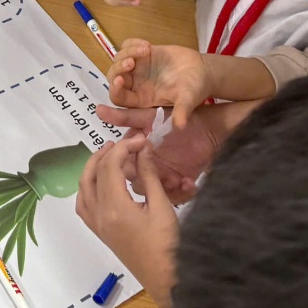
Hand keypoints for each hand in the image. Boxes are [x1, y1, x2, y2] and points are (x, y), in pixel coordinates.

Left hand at [76, 134, 177, 307]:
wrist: (165, 280)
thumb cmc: (168, 245)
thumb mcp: (162, 207)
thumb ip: (149, 176)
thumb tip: (143, 149)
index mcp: (115, 207)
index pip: (111, 166)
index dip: (125, 148)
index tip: (142, 140)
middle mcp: (99, 214)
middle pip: (94, 173)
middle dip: (106, 154)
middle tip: (124, 144)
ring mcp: (97, 224)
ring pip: (83, 187)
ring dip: (93, 167)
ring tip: (110, 156)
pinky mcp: (100, 232)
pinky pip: (83, 204)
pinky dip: (87, 187)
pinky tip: (100, 182)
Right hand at [95, 103, 224, 203]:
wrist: (211, 127)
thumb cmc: (178, 118)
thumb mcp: (148, 117)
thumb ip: (124, 116)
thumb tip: (97, 109)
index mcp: (134, 152)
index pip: (122, 165)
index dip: (129, 166)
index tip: (141, 161)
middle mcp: (144, 166)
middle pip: (136, 182)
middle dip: (148, 182)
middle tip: (162, 177)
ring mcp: (161, 177)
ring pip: (154, 194)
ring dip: (165, 189)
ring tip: (179, 181)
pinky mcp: (177, 185)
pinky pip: (174, 198)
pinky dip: (182, 194)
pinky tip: (190, 183)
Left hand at [106, 37, 210, 126]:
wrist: (203, 71)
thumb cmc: (195, 89)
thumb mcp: (188, 100)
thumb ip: (182, 111)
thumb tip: (181, 126)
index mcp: (141, 99)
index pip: (119, 97)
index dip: (116, 90)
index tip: (120, 80)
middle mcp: (136, 84)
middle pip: (114, 76)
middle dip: (118, 68)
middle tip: (132, 62)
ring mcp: (138, 67)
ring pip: (119, 59)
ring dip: (127, 53)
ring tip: (146, 49)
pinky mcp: (143, 53)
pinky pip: (127, 45)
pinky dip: (132, 43)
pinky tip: (147, 45)